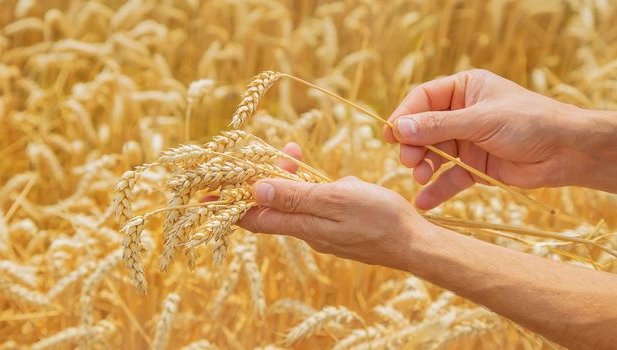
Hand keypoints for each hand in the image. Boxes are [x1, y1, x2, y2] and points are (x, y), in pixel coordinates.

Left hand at [238, 143, 434, 268]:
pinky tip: (325, 177)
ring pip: (293, 203)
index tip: (201, 199)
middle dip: (259, 181)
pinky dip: (309, 188)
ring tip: (295, 155)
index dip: (227, 207)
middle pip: (270, 207)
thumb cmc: (379, 219)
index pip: (253, 217)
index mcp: (302, 225)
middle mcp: (307, 231)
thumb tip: (255, 190)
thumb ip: (295, 196)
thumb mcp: (335, 200)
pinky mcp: (337, 227)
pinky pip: (312, 206)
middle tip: (251, 161)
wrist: (414, 243)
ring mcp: (322, 230)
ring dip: (288, 179)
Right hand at [383, 69, 589, 208]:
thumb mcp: (481, 120)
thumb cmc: (530, 123)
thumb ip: (438, 126)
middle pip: (423, 129)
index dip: (404, 116)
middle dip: (413, 145)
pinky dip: (437, 189)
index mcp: (464, 90)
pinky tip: (424, 201)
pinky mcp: (475, 167)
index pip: (423, 99)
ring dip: (423, 166)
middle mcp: (462, 113)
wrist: (568, 152)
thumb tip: (399, 128)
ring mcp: (468, 141)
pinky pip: (449, 177)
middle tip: (408, 160)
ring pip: (433, 154)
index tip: (391, 135)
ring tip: (420, 177)